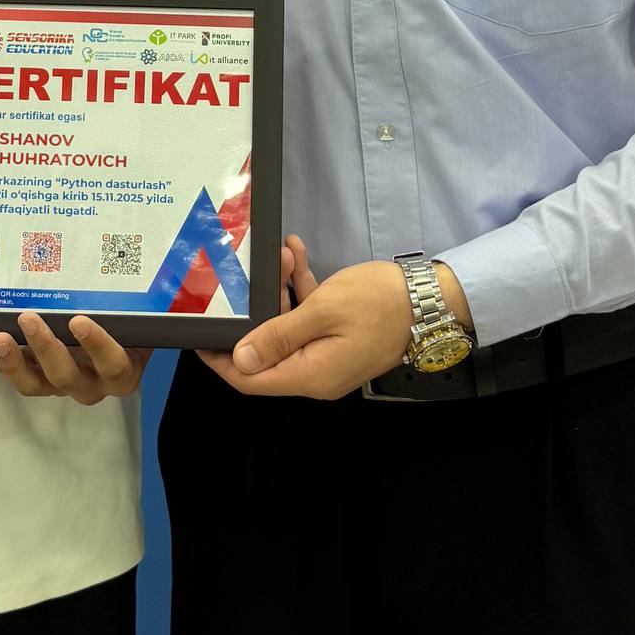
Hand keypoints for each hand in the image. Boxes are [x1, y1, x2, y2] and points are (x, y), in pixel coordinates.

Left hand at [0, 312, 149, 405]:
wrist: (118, 339)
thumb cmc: (128, 324)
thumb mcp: (141, 316)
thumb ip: (145, 302)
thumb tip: (162, 266)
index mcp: (122, 369)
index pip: (114, 363)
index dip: (97, 346)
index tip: (80, 321)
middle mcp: (91, 383)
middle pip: (66, 377)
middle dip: (45, 348)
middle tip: (28, 318)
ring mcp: (60, 384)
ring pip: (34, 385)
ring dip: (13, 362)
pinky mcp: (35, 379)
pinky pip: (12, 373)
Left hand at [199, 252, 421, 401]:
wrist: (433, 299)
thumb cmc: (379, 304)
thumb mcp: (322, 312)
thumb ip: (277, 336)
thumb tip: (239, 360)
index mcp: (308, 376)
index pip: (249, 379)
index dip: (221, 358)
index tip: (201, 330)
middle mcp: (316, 375)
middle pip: (265, 350)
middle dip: (255, 308)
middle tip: (250, 272)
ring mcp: (329, 358)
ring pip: (288, 328)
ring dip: (281, 291)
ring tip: (283, 254)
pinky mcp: (341, 340)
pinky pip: (310, 320)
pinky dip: (302, 291)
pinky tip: (298, 255)